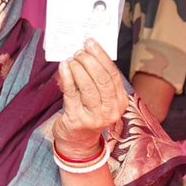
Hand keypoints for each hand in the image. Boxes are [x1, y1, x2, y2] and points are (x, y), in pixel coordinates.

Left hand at [53, 38, 128, 158]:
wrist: (78, 142)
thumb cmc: (89, 113)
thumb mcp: (101, 99)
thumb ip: (98, 79)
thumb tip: (87, 52)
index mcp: (120, 102)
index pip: (113, 74)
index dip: (102, 56)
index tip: (91, 43)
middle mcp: (111, 110)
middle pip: (102, 79)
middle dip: (90, 61)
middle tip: (79, 51)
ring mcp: (94, 117)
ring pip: (88, 86)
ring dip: (78, 68)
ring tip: (71, 58)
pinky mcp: (77, 120)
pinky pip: (72, 94)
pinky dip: (67, 77)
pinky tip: (64, 67)